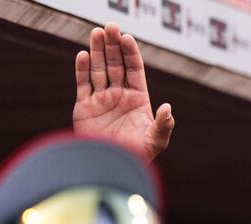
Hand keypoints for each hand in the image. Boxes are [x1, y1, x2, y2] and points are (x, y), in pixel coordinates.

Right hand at [73, 22, 174, 161]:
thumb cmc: (135, 158)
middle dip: (113, 45)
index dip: (130, 53)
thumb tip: (168, 109)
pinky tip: (83, 55)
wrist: (110, 170)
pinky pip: (83, 84)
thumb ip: (163, 126)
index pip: (134, 69)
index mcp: (137, 99)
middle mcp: (119, 96)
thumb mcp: (154, 143)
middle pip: (115, 64)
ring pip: (99, 69)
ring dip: (97, 51)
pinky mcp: (84, 108)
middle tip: (110, 26)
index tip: (126, 38)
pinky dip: (82, 69)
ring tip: (96, 33)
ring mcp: (101, 100)